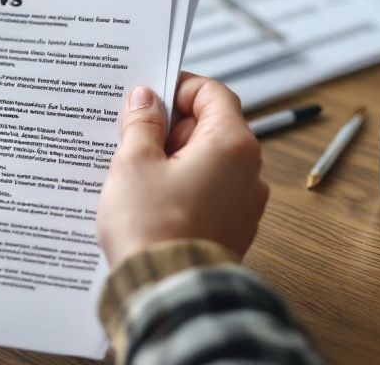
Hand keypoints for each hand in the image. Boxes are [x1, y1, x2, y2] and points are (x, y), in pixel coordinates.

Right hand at [97, 73, 267, 266]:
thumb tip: (146, 101)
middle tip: (131, 135)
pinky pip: (207, 193)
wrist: (166, 291)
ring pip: (206, 162)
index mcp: (231, 145)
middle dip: (170, 127)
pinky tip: (148, 199)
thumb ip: (142, 125)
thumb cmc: (153, 227)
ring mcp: (243, 204)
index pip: (213, 93)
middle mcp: (249, 172)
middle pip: (211, 127)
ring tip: (134, 172)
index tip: (149, 94)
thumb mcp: (134, 163)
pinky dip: (181, 187)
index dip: (179, 88)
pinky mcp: (231, 229)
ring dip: (173, 159)